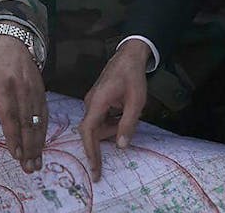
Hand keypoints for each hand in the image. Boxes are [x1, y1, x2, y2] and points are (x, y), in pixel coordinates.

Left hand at [0, 32, 47, 173]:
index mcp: (4, 86)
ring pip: (38, 120)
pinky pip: (44, 113)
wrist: (14, 39)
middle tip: (30, 167)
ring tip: (37, 162)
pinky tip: (42, 143)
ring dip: (38, 142)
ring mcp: (34, 90)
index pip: (10, 116)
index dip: (14, 136)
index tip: (16, 154)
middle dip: (29, 147)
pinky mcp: (41, 90)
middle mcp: (22, 89)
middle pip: (27, 122)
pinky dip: (44, 130)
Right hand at [77, 39, 150, 180]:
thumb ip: (128, 124)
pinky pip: (101, 117)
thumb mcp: (136, 102)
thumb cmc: (133, 76)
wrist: (129, 56)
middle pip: (94, 130)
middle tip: (126, 133)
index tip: (95, 168)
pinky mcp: (97, 100)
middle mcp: (90, 102)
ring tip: (129, 116)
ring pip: (98, 124)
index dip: (91, 151)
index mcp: (97, 102)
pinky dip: (112, 121)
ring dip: (112, 128)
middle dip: (108, 136)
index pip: (88, 131)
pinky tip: (123, 113)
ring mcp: (92, 101)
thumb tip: (121, 146)